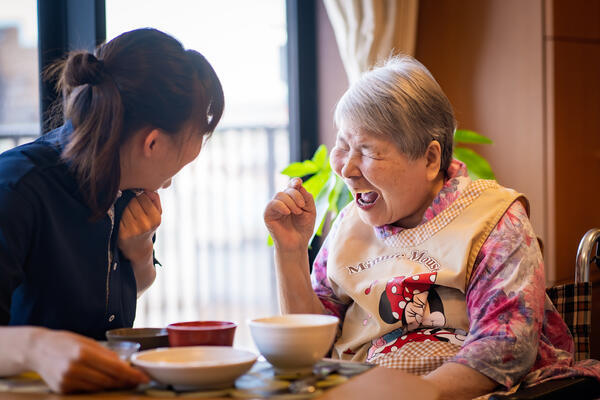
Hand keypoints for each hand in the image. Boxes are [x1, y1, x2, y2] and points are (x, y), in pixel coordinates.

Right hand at [26, 328, 148, 392]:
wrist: (37, 349)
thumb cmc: (64, 342)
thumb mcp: (86, 341)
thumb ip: (105, 354)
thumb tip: (123, 365)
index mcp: (83, 353)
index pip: (115, 368)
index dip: (131, 375)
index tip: (144, 378)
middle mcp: (75, 368)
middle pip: (109, 380)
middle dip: (125, 381)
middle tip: (137, 380)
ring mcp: (67, 381)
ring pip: (99, 387)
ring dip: (113, 384)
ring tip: (122, 380)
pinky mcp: (62, 389)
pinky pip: (87, 390)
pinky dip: (97, 386)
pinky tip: (101, 380)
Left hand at [118, 191, 161, 262]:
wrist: (138, 247)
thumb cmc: (147, 226)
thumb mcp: (156, 214)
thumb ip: (155, 200)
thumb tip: (148, 189)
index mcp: (156, 218)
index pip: (144, 197)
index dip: (139, 194)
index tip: (137, 197)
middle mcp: (145, 224)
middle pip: (133, 201)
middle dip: (130, 198)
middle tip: (128, 200)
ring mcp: (133, 229)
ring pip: (125, 206)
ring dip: (123, 204)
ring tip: (125, 207)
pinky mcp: (122, 233)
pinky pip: (118, 215)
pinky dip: (118, 211)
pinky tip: (120, 214)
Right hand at [264, 178, 315, 251]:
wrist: (297, 243)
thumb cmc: (304, 228)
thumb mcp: (310, 211)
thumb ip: (307, 198)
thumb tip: (299, 185)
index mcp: (293, 198)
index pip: (292, 185)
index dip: (295, 181)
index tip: (298, 183)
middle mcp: (283, 200)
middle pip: (287, 189)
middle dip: (296, 196)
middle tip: (302, 208)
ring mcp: (274, 207)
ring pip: (280, 195)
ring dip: (291, 202)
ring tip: (297, 213)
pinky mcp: (268, 214)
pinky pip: (272, 204)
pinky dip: (281, 205)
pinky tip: (287, 212)